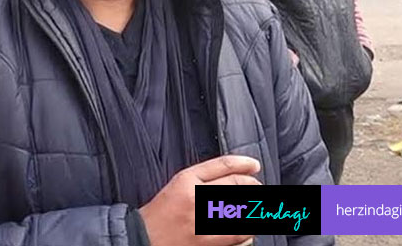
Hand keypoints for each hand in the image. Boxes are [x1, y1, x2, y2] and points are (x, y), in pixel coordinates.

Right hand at [139, 155, 260, 245]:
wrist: (143, 239)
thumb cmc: (159, 214)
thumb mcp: (176, 186)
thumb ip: (201, 179)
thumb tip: (233, 178)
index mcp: (186, 180)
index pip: (222, 166)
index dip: (243, 164)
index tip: (255, 165)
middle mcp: (196, 200)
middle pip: (236, 186)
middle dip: (252, 186)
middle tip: (258, 187)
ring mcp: (203, 223)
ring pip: (242, 213)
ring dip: (253, 211)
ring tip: (255, 210)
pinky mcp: (208, 244)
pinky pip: (238, 239)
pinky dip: (246, 236)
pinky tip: (246, 234)